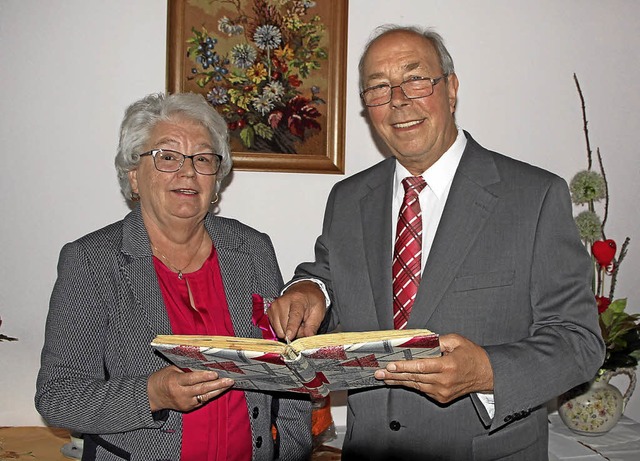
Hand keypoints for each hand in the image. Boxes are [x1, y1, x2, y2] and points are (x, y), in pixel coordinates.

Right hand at [147, 365, 233, 411]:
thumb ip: (187, 367)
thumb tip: (204, 363)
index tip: (215, 373)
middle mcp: (180, 394)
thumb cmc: (163, 378)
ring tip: (229, 384)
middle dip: (217, 385)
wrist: (153, 395)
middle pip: (201, 389)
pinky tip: (220, 389)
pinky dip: (211, 394)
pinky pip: (202, 400)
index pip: (192, 379)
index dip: (204, 376)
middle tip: (229, 380)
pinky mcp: (188, 408)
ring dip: (218, 390)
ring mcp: (185, 403)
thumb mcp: (172, 369)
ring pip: (204, 396)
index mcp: (175, 382)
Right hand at [268, 281, 325, 339]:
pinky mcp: (270, 311)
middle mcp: (283, 302)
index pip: (293, 316)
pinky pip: (275, 328)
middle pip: (285, 326)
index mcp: (297, 299)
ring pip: (279, 330)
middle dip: (294, 332)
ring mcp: (274, 306)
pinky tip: (288, 320)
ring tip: (295, 322)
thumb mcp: (318, 312)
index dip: (291, 328)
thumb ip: (313, 326)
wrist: (304, 290)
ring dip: (288, 331)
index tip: (289, 337)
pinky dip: (282, 328)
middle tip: (302, 325)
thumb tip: (307, 339)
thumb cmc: (311, 300)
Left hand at [374, 333, 493, 402]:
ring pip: (416, 385)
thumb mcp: (457, 341)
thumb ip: (439, 340)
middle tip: (379, 373)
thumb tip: (420, 341)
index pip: (421, 366)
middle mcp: (444, 381)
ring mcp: (442, 391)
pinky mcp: (442, 398)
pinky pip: (422, 390)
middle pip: (414, 378)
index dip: (404, 366)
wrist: (486, 375)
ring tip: (384, 378)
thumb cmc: (472, 356)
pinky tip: (399, 381)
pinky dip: (411, 384)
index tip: (390, 366)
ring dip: (399, 381)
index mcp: (448, 366)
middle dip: (395, 375)